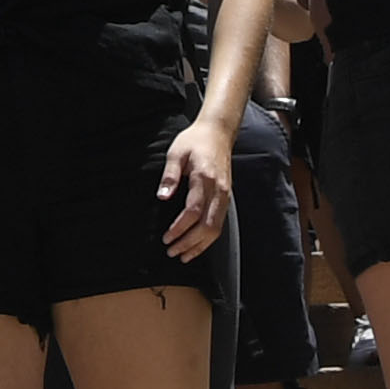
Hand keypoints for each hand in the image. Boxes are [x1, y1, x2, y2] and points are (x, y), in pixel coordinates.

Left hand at [157, 116, 234, 262]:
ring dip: (200, 245)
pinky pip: (220, 224)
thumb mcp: (176, 153)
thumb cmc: (195, 141)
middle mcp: (218, 190)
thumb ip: (170, 176)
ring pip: (216, 229)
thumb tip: (163, 196)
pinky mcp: (226, 198)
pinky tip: (198, 245)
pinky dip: (208, 238)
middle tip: (172, 252)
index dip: (180, 228)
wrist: (218, 133)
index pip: (193, 211)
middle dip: (189, 242)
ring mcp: (225, 195)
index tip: (166, 238)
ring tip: (184, 255)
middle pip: (207, 226)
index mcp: (205, 178)